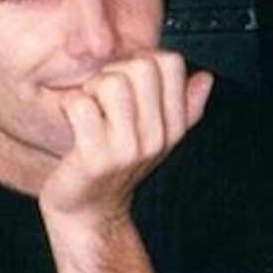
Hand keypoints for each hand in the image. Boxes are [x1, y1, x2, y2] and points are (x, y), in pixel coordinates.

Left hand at [39, 51, 213, 220]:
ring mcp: (126, 147)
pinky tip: (72, 121)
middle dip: (114, 71)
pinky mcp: (96, 156)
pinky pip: (80, 104)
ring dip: (91, 88)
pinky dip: (69, 105)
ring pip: (111, 82)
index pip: (171, 63)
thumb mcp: (155, 140)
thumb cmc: (113, 173)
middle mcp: (154, 136)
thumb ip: (183, 108)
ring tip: (88, 108)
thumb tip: (203, 77)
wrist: (88, 213)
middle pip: (142, 65)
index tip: (126, 81)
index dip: (142, 60)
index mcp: (171, 126)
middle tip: (101, 95)